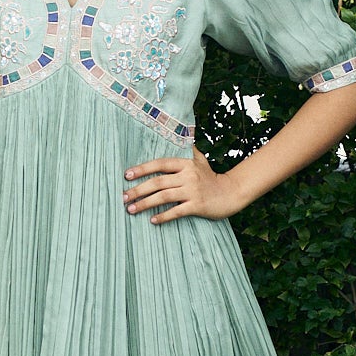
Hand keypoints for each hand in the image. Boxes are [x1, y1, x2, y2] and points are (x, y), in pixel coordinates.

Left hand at [123, 150, 239, 224]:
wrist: (231, 193)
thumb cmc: (211, 177)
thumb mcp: (200, 160)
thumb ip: (187, 151)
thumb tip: (176, 136)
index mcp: (186, 163)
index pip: (160, 164)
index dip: (142, 169)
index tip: (127, 175)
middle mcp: (188, 176)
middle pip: (158, 182)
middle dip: (138, 190)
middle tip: (124, 197)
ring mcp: (192, 191)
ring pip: (164, 197)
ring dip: (145, 204)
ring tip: (131, 209)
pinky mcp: (197, 206)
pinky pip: (176, 211)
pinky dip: (163, 216)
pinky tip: (152, 220)